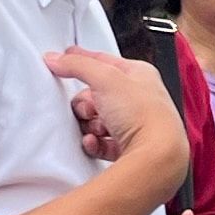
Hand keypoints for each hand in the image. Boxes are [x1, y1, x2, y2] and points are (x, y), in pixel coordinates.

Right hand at [46, 46, 188, 201]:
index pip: (105, 61)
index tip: (65, 58)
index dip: (84, 59)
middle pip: (96, 95)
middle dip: (86, 104)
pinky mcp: (128, 148)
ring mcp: (134, 125)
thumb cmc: (146, 116)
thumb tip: (58, 59)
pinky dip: (94, 143)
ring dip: (90, 124)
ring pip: (97, 120)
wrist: (156, 157)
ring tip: (98, 127)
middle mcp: (139, 100)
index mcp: (140, 75)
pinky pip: (100, 143)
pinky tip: (95, 141)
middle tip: (89, 108)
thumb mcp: (106, 78)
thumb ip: (78, 65)